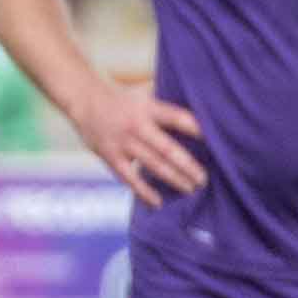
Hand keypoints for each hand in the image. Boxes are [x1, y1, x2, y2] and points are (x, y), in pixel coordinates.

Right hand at [62, 82, 208, 205]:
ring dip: (173, 179)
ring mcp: (123, 142)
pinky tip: (157, 202)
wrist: (84, 100)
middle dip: (187, 166)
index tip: (213, 141)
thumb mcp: (144, 95)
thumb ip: (165, 109)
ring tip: (191, 189)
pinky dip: (143, 191)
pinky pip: (129, 177)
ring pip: (152, 165)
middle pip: (167, 148)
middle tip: (204, 179)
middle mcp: (136, 125)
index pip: (175, 118)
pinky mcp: (110, 156)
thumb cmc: (123, 99)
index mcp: (148, 108)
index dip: (194, 128)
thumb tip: (200, 121)